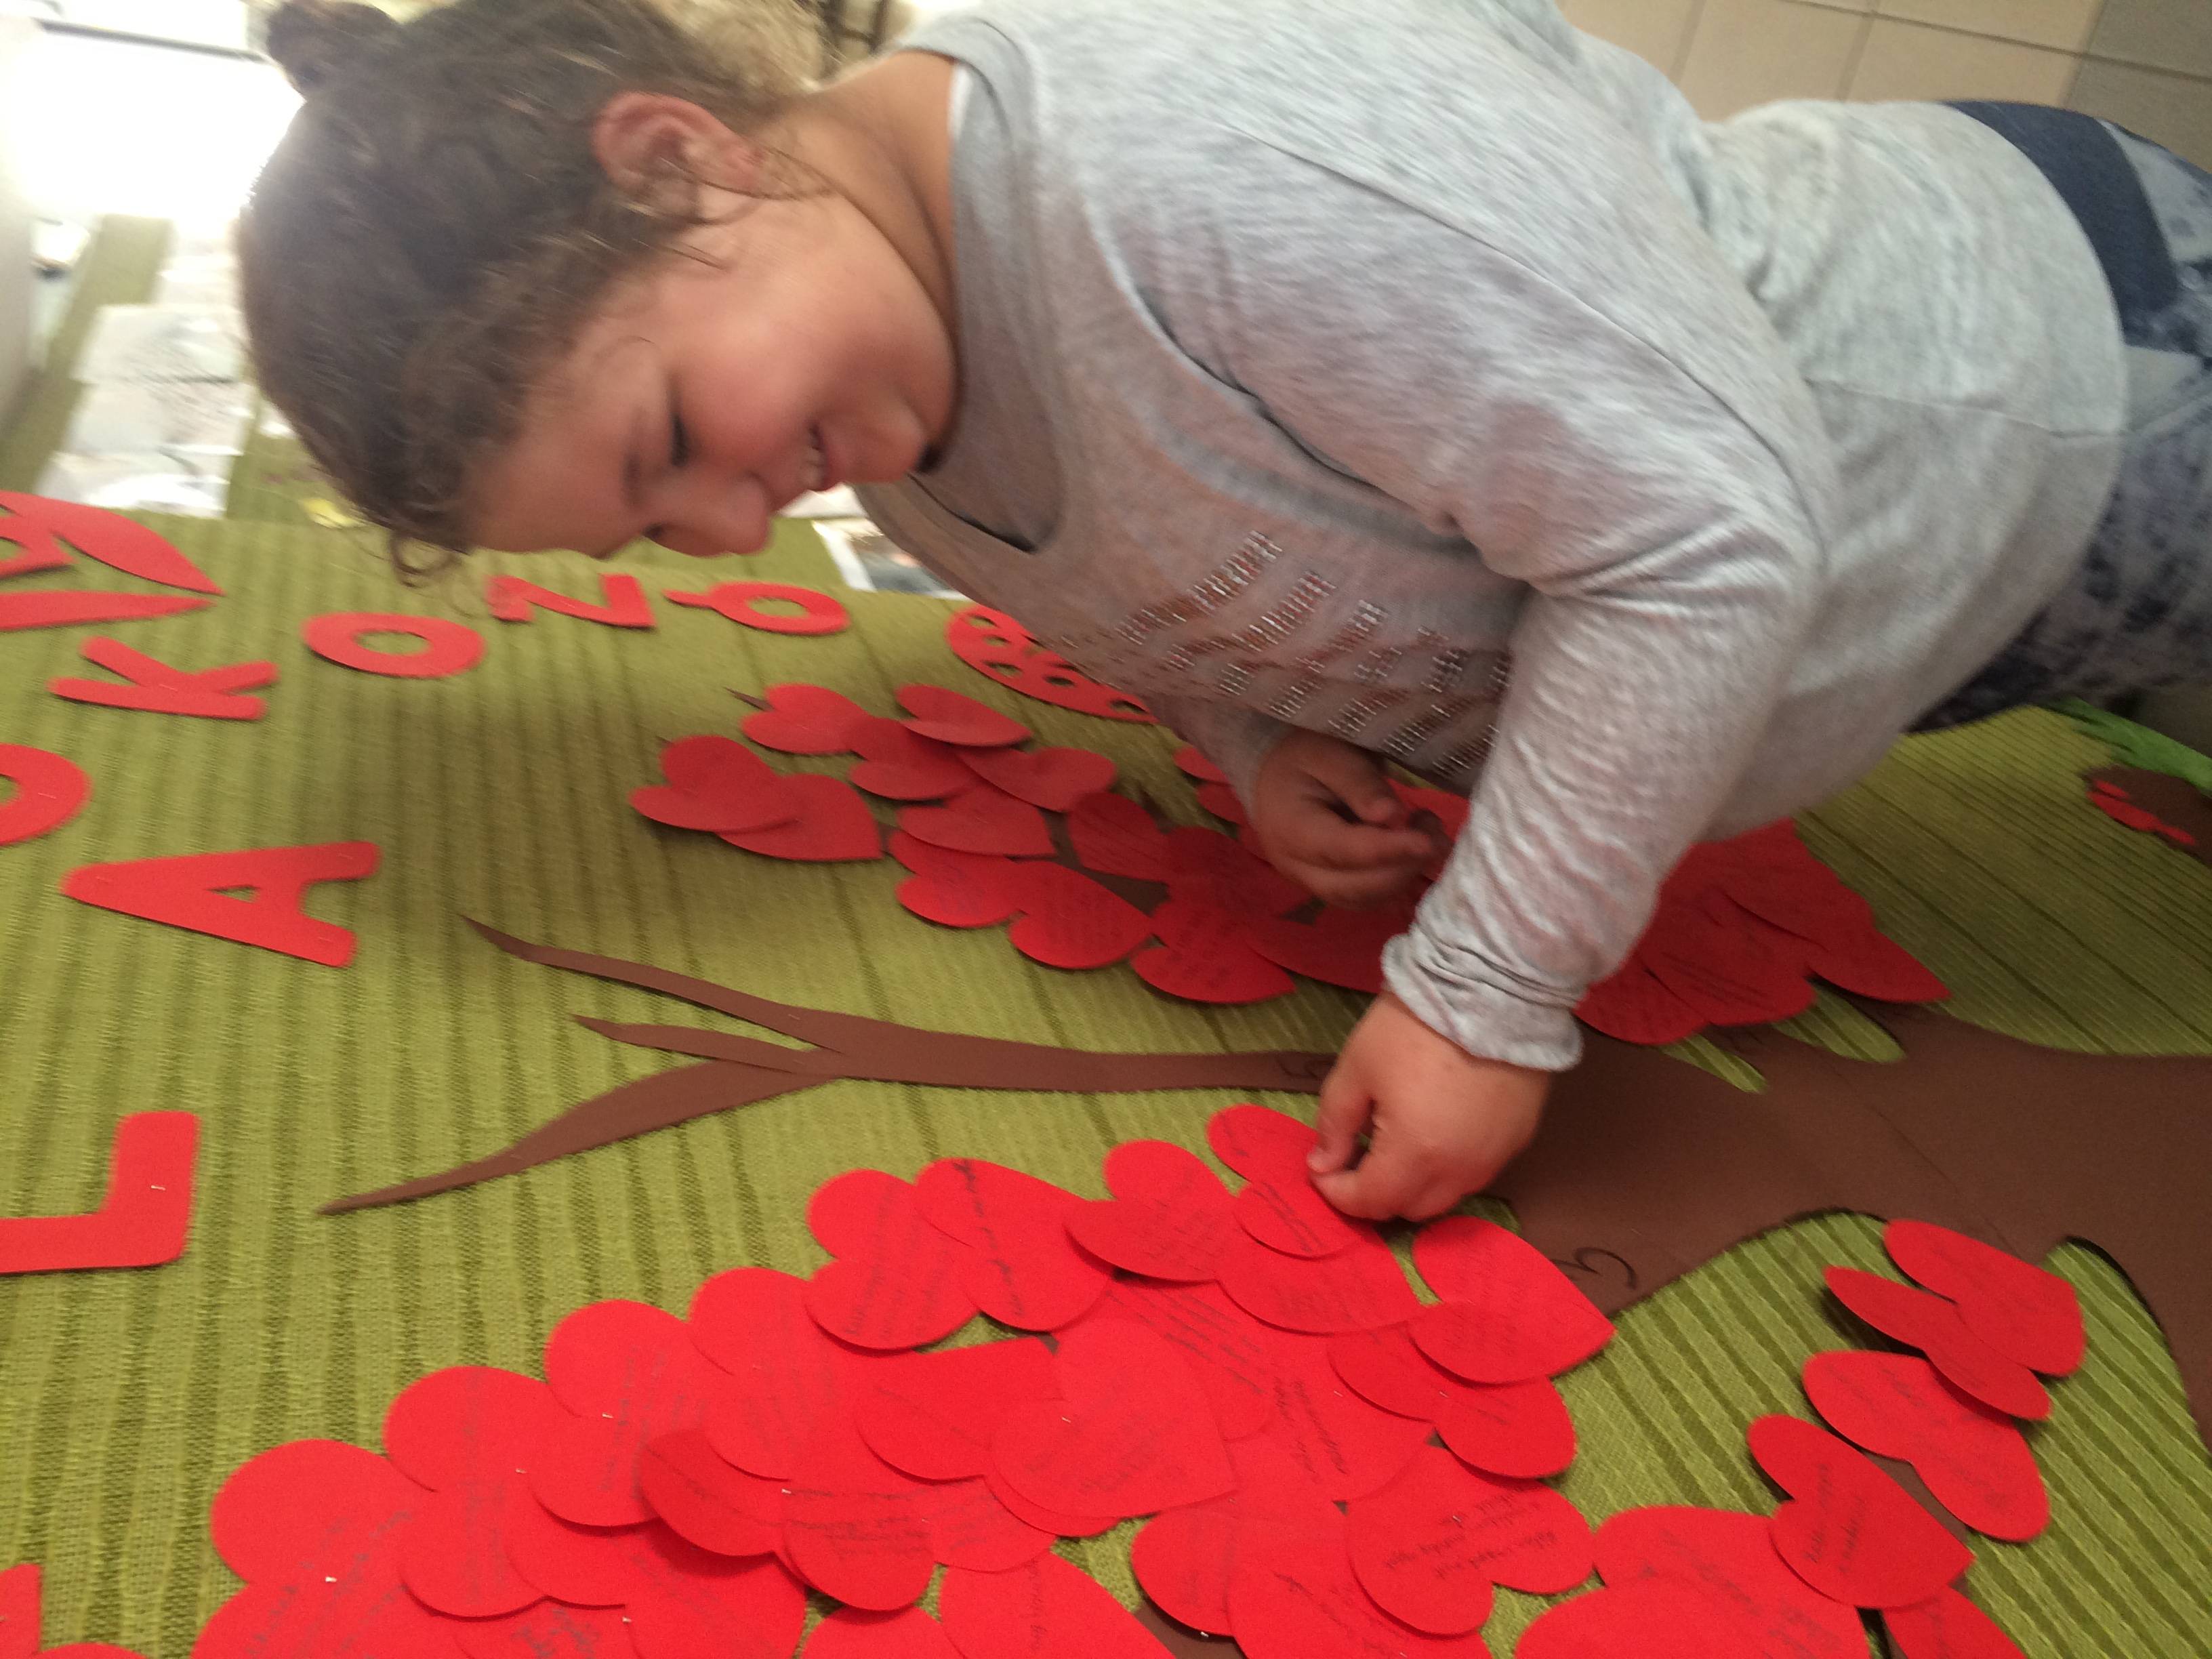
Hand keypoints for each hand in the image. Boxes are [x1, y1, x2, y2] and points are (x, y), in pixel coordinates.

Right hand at [1250, 730, 1446, 907]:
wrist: (1272, 774)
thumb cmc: (1302, 756)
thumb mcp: (1330, 753)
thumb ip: (1360, 783)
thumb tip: (1392, 816)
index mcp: (1290, 828)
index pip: (1343, 850)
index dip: (1389, 850)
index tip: (1428, 841)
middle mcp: (1296, 866)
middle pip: (1355, 887)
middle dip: (1403, 866)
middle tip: (1435, 833)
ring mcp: (1310, 882)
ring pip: (1365, 898)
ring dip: (1404, 875)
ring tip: (1429, 836)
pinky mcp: (1328, 886)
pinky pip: (1366, 896)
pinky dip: (1396, 879)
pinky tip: (1411, 850)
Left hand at [1308, 993, 1549, 1220]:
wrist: (1491, 989)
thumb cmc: (1413, 1026)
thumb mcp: (1356, 1068)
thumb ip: (1334, 1124)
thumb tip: (1323, 1165)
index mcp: (1415, 1154)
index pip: (1370, 1201)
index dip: (1338, 1193)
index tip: (1323, 1170)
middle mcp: (1459, 1170)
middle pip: (1409, 1209)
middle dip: (1376, 1193)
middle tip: (1358, 1158)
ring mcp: (1494, 1157)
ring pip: (1446, 1197)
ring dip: (1414, 1184)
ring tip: (1396, 1143)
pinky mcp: (1518, 1139)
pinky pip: (1475, 1172)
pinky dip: (1448, 1166)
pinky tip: (1436, 1129)